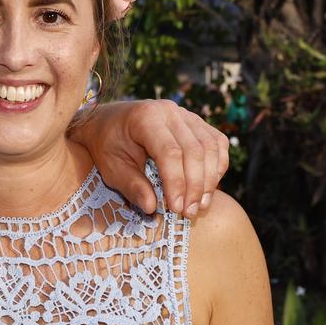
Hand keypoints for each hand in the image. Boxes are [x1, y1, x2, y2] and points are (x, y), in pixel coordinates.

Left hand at [70, 99, 228, 216]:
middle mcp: (169, 111)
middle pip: (194, 151)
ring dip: (209, 180)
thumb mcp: (111, 168)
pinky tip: (206, 189)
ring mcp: (186, 114)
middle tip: (189, 213)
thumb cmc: (108, 145)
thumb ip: (131, 186)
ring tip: (199, 206)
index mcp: (145, 117)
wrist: (109, 122)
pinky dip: (216, 167)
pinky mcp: (197, 122)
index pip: (170, 152)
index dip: (176, 183)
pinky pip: (217, 144)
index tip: (176, 209)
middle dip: (195, 186)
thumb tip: (152, 207)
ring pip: (211, 147)